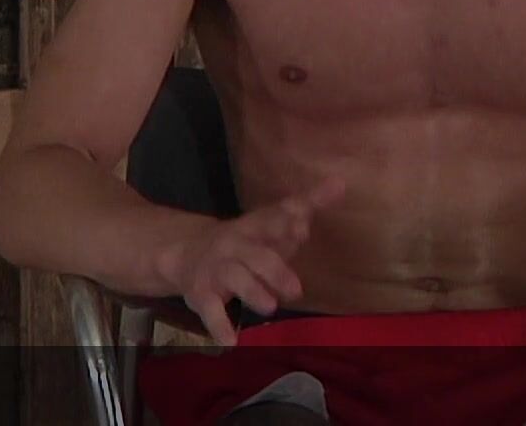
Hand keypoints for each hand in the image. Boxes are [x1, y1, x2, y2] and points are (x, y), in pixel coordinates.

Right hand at [155, 177, 345, 345]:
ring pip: (234, 279)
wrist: (185, 252)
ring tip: (270, 307)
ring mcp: (216, 268)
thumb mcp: (271, 224)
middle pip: (255, 255)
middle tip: (296, 290)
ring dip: (252, 292)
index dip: (285, 223)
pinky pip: (210, 310)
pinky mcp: (202, 293)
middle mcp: (234, 244)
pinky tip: (230, 342)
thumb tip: (340, 183)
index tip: (303, 225)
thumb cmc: (245, 242)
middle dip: (274, 270)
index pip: (272, 220)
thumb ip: (304, 206)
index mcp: (254, 227)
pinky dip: (219, 327)